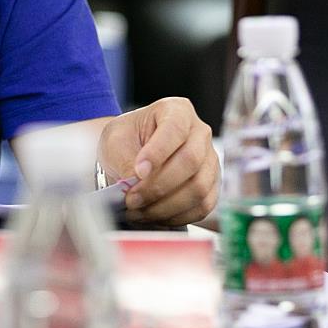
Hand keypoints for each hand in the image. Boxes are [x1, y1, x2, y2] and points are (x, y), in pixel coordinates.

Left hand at [98, 97, 217, 225]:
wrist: (131, 154)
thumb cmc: (126, 140)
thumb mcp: (116, 141)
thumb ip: (125, 159)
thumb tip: (136, 184)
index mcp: (177, 110)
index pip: (174, 130)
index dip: (157, 153)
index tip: (138, 172)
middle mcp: (200, 133)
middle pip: (190, 162)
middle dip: (158, 186)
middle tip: (132, 199)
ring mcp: (209, 161)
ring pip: (198, 188)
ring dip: (165, 206)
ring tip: (138, 210)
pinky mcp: (211, 186)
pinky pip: (202, 207)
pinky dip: (176, 216)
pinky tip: (154, 216)